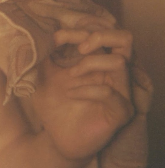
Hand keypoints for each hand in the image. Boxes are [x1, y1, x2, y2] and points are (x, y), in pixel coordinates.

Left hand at [32, 23, 134, 160]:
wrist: (54, 138)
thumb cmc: (53, 104)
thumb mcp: (42, 73)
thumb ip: (44, 53)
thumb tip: (42, 32)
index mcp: (98, 61)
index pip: (101, 33)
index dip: (79, 30)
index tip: (56, 37)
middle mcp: (114, 73)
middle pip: (125, 39)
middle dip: (100, 36)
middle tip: (79, 48)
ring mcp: (121, 92)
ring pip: (120, 62)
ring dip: (90, 64)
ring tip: (70, 75)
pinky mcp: (121, 112)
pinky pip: (111, 92)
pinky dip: (88, 89)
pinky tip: (71, 94)